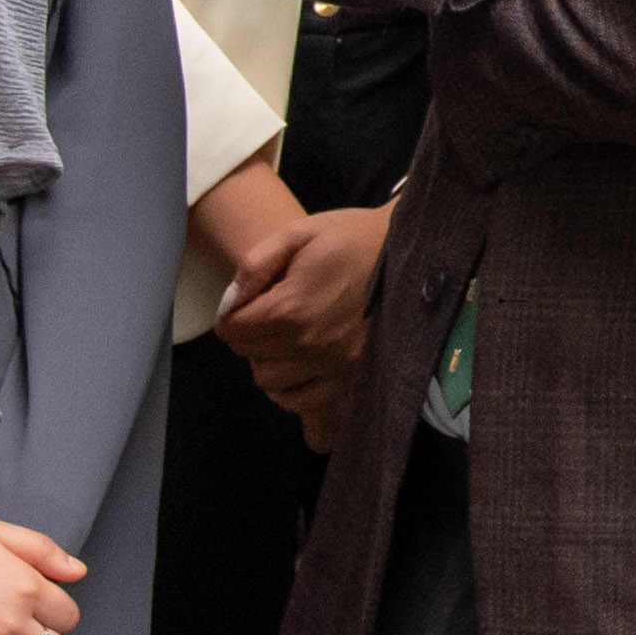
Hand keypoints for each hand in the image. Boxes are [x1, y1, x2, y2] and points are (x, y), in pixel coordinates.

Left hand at [217, 200, 397, 444]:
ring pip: (269, 381)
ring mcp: (332, 364)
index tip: (245, 301)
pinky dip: (290, 388)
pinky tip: (296, 365)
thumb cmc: (350, 238)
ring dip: (267, 360)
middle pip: (248, 355)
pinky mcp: (350, 376)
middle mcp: (310, 343)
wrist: (407, 252)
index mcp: (292, 306)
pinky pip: (301, 401)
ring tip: (282, 336)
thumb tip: (228, 303)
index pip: (233, 329)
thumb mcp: (298, 233)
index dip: (231, 313)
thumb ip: (254, 265)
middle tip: (267, 311)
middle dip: (249, 333)